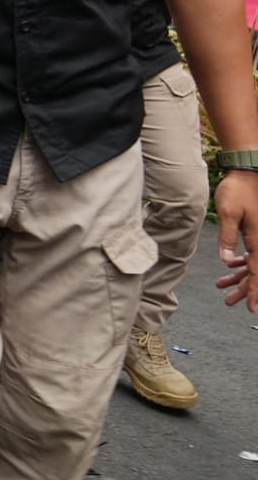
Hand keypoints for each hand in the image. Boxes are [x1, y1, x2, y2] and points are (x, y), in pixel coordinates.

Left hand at [214, 169, 257, 311]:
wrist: (249, 173)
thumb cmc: (239, 190)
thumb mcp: (228, 213)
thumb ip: (227, 237)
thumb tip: (225, 259)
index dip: (254, 291)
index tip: (251, 307)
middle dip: (246, 289)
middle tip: (233, 303)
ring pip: (254, 264)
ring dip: (241, 278)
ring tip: (225, 290)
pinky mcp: (257, 231)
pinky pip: (253, 253)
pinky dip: (242, 263)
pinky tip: (230, 268)